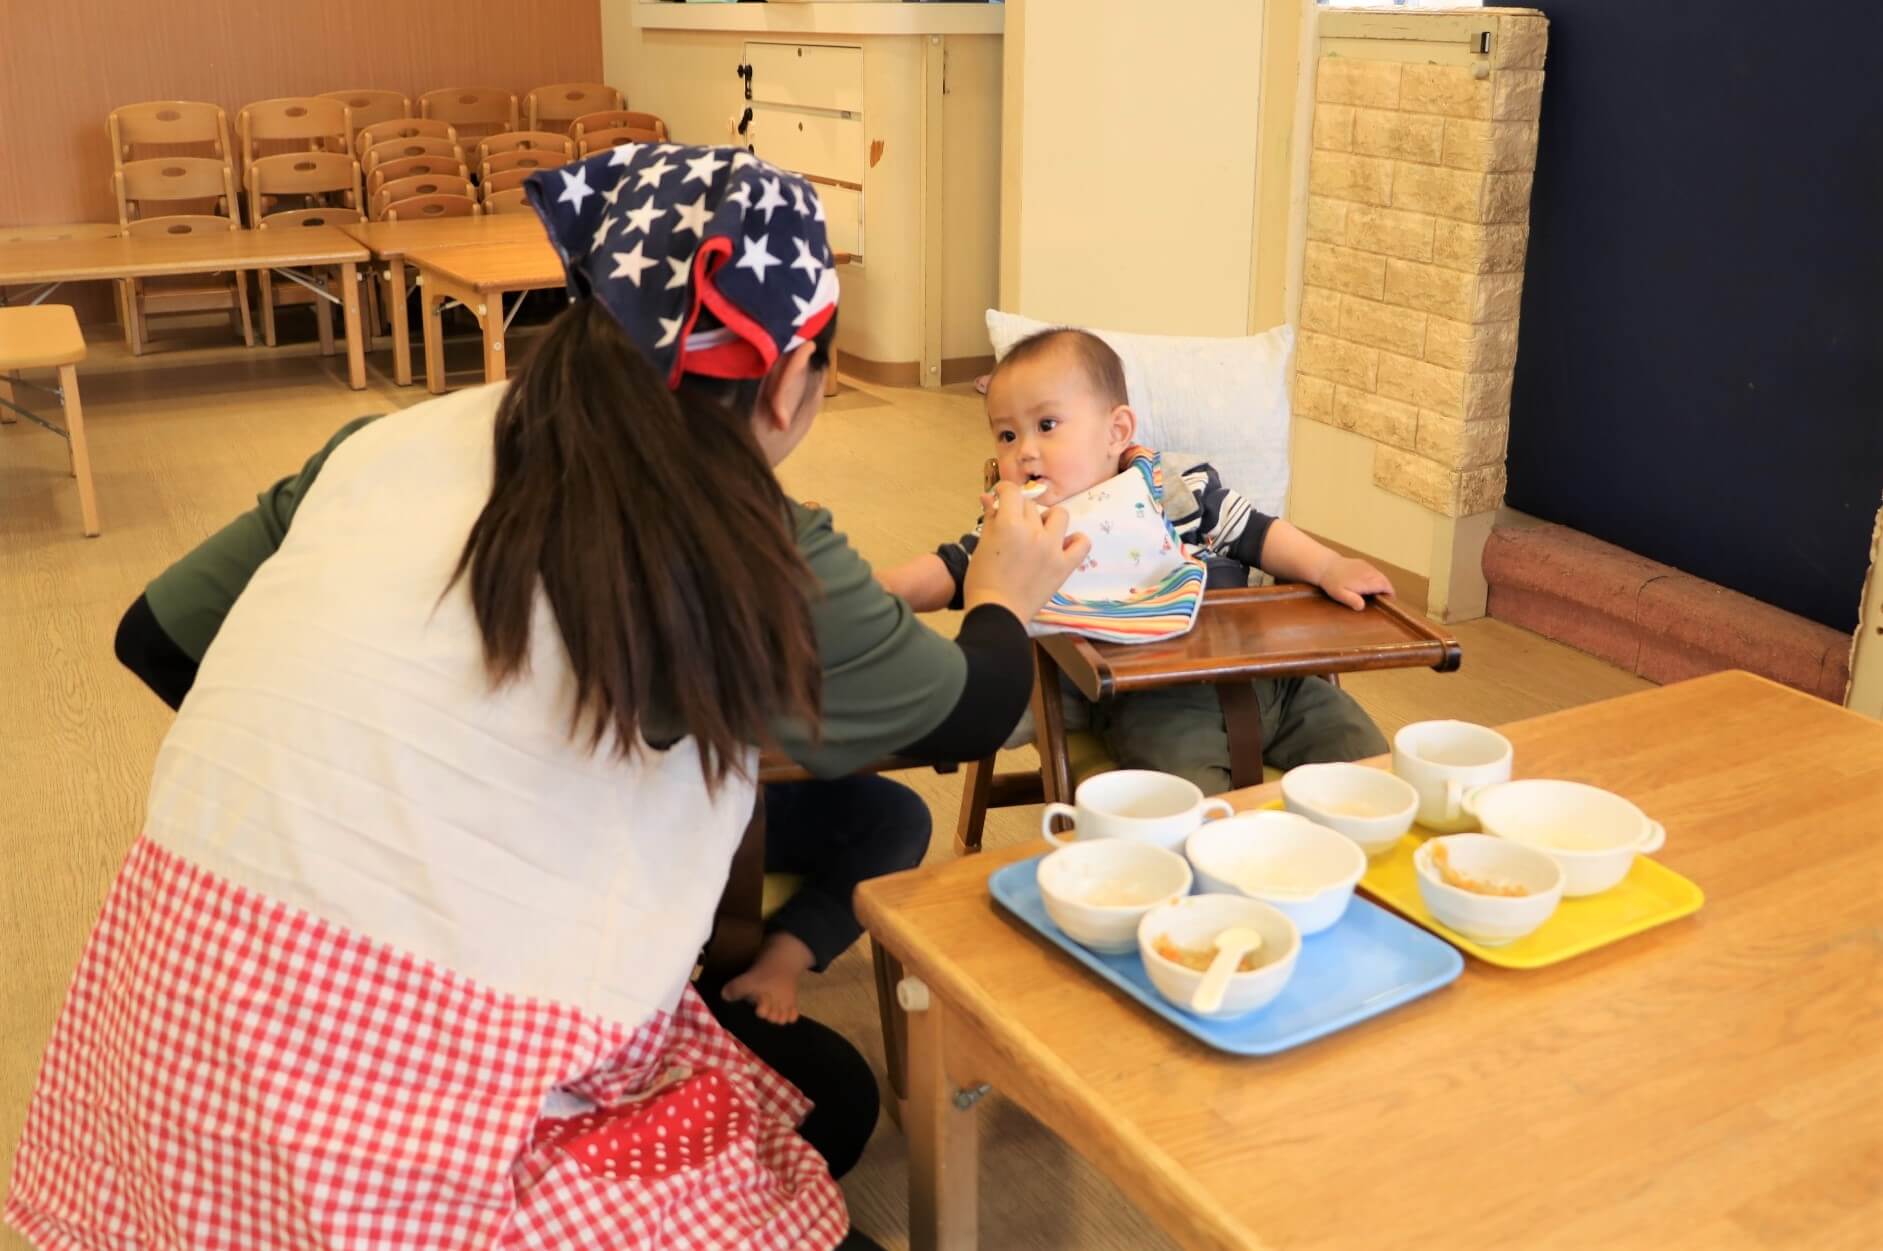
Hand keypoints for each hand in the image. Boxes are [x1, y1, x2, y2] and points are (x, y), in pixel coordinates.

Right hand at [961, 482, 1090, 621]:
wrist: (997, 613)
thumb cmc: (982, 580)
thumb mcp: (982, 545)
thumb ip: (990, 518)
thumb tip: (989, 497)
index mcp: (1009, 524)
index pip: (1012, 492)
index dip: (1005, 491)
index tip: (1003, 497)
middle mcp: (1033, 531)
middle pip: (1032, 506)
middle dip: (1021, 511)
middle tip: (1015, 526)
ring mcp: (1052, 548)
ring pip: (1060, 515)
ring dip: (1049, 519)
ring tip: (1041, 532)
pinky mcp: (1065, 565)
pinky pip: (1082, 543)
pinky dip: (1076, 540)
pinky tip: (1064, 544)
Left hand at [1318, 556, 1393, 610]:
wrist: (1325, 565)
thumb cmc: (1332, 582)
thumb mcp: (1340, 594)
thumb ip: (1352, 600)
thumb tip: (1362, 607)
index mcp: (1367, 580)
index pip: (1386, 587)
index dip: (1390, 594)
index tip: (1388, 602)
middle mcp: (1369, 572)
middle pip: (1385, 581)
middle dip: (1386, 590)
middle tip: (1383, 600)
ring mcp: (1367, 566)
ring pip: (1381, 576)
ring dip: (1381, 584)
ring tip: (1376, 594)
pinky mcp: (1363, 563)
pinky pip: (1374, 571)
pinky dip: (1375, 578)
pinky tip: (1368, 585)